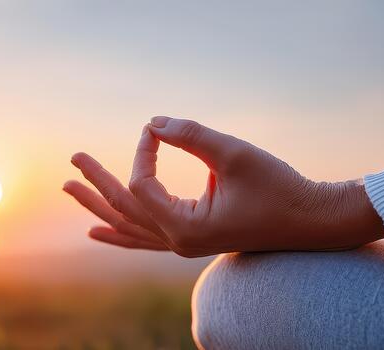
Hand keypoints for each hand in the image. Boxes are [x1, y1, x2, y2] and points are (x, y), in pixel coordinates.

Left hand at [64, 116, 383, 256]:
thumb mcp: (235, 155)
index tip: (155, 131)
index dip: (143, 153)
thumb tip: (152, 122)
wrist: (312, 221)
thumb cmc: (278, 187)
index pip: (141, 186)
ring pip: (129, 227)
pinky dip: (119, 233)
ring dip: (99, 206)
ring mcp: (181, 245)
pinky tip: (96, 230)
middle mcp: (177, 241)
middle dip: (96, 182)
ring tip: (71, 189)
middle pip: (124, 209)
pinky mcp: (189, 240)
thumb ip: (192, 136)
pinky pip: (143, 239)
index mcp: (185, 227)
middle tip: (73, 159)